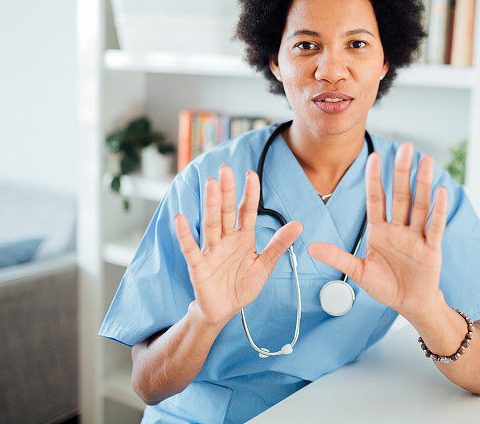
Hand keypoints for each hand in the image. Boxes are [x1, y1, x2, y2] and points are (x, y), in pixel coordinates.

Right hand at [174, 164, 302, 324]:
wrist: (225, 310)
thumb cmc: (242, 285)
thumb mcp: (264, 265)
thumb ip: (279, 245)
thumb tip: (299, 225)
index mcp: (243, 238)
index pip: (247, 212)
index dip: (250, 194)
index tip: (252, 174)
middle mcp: (226, 240)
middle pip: (226, 212)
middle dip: (226, 191)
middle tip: (225, 169)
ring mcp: (211, 251)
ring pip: (211, 224)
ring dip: (210, 205)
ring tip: (210, 184)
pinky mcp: (198, 266)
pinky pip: (191, 248)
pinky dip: (185, 235)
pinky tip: (181, 218)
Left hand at [308, 143, 448, 319]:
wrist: (409, 304)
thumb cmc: (385, 286)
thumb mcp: (358, 272)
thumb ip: (337, 257)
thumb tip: (311, 247)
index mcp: (379, 231)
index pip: (376, 200)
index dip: (374, 179)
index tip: (373, 157)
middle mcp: (398, 229)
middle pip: (400, 195)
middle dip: (402, 171)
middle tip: (406, 147)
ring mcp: (416, 237)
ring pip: (419, 205)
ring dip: (422, 183)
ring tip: (425, 160)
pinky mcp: (431, 249)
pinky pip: (434, 226)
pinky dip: (437, 210)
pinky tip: (440, 190)